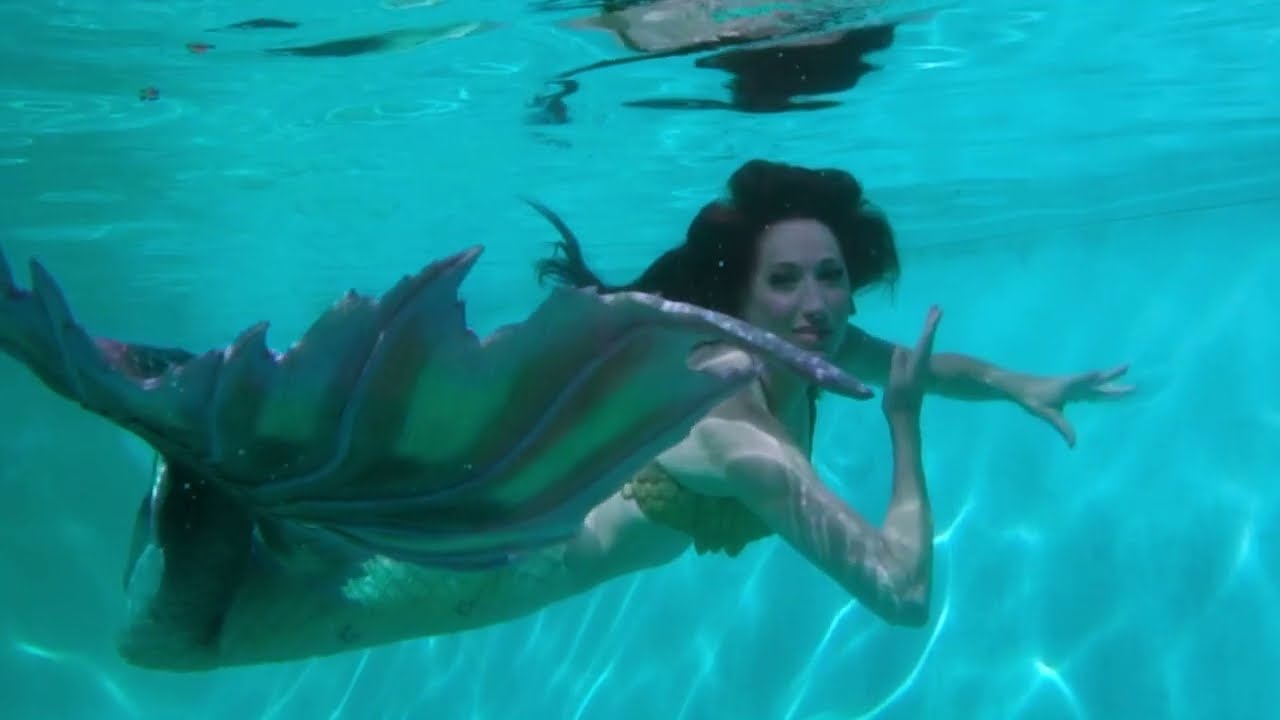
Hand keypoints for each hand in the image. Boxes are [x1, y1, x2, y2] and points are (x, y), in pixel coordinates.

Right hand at [883, 305, 940, 417]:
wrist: (904, 420)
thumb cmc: (898, 403)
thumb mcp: (895, 384)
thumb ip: (898, 366)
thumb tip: (900, 349)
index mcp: (917, 366)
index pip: (925, 341)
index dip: (930, 326)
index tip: (937, 311)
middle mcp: (921, 365)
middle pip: (928, 340)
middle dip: (931, 324)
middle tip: (936, 308)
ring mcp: (920, 370)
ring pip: (926, 345)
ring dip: (928, 331)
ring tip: (931, 318)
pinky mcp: (916, 374)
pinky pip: (921, 352)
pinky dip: (923, 341)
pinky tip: (921, 341)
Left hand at [1013, 364, 1134, 447]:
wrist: (1021, 387)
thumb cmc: (1032, 399)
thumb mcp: (1046, 414)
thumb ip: (1062, 427)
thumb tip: (1073, 445)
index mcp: (1067, 386)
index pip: (1081, 380)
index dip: (1089, 377)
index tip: (1100, 373)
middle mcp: (1074, 383)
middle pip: (1097, 380)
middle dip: (1113, 375)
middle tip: (1129, 368)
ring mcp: (1075, 384)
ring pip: (1097, 384)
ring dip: (1112, 382)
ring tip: (1128, 384)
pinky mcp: (1073, 388)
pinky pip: (1092, 388)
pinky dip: (1102, 388)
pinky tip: (1108, 389)